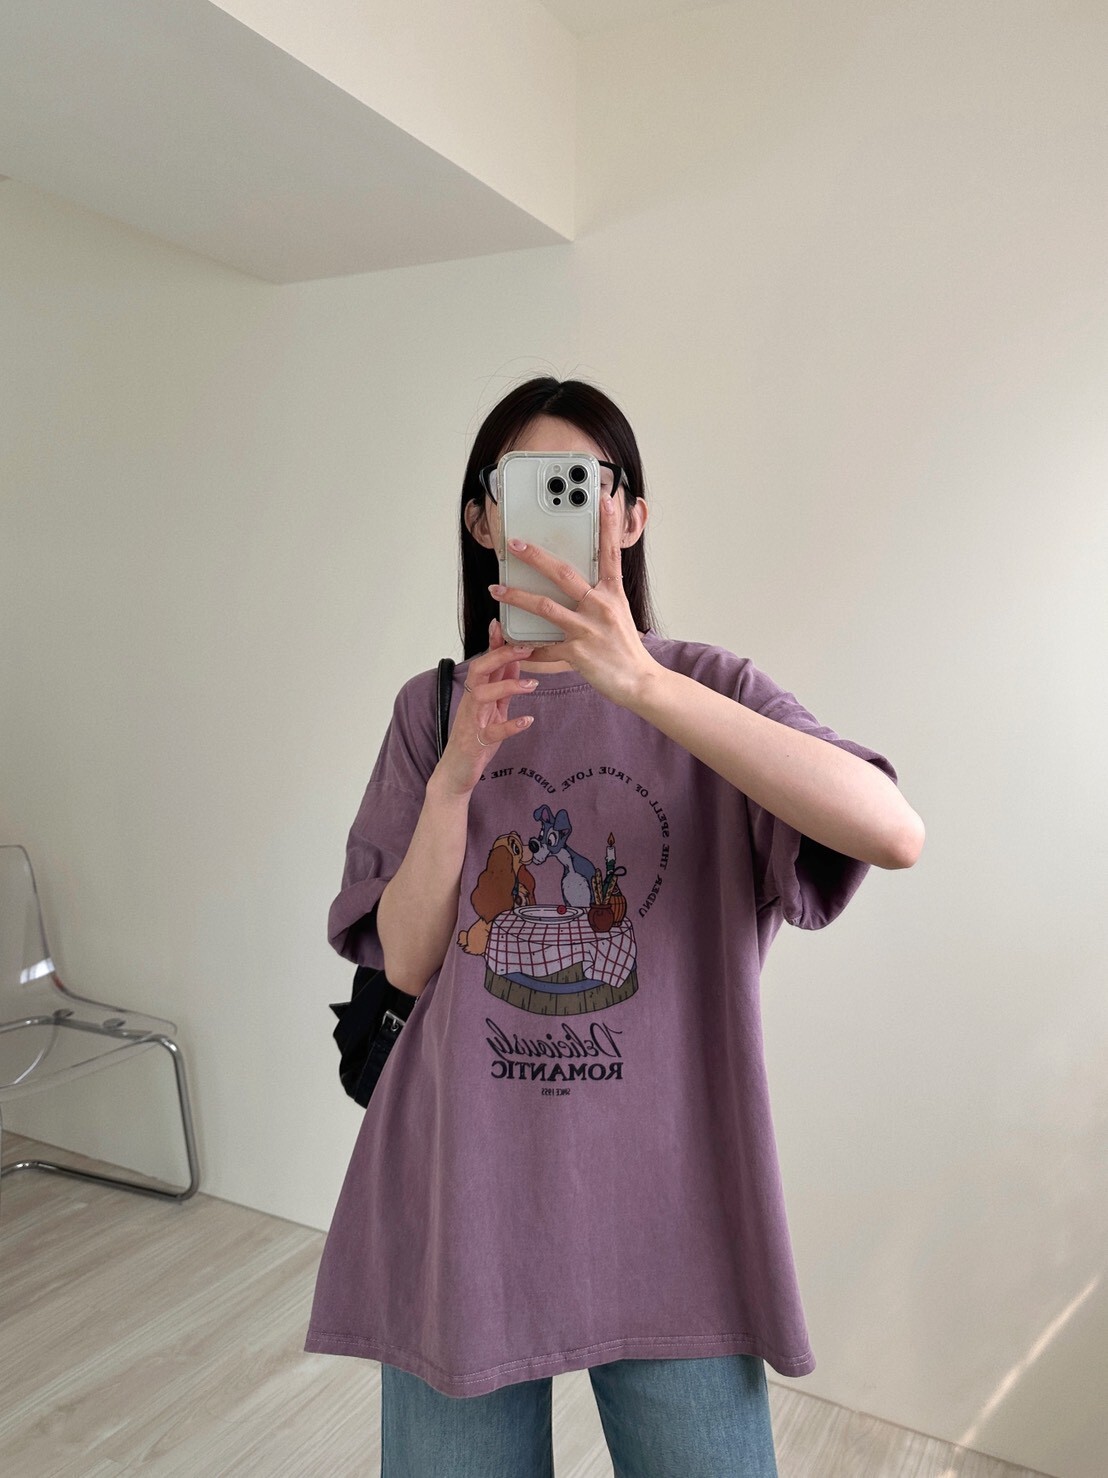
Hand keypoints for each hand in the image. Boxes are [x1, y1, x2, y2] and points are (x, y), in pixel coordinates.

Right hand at [432, 619, 537, 796]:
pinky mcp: (476, 743)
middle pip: (479, 670)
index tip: (501, 624)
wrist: (456, 772)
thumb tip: (516, 661)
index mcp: (476, 694)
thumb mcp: (493, 708)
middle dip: (500, 656)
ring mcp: (472, 722)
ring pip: (481, 695)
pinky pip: (493, 732)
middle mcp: (471, 703)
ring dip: (507, 686)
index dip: (492, 643)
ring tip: (532, 685)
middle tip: (525, 648)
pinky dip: (511, 725)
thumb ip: (503, 686)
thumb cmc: (475, 739)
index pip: (484, 662)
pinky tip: (527, 720)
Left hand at [488, 496, 658, 708]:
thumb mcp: (620, 613)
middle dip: (534, 557)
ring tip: (497, 590)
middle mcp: (600, 607)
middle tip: (514, 545)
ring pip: (545, 606)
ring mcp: (588, 629)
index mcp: (613, 594)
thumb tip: (582, 582)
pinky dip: (526, 648)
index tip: (605, 499)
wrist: (640, 682)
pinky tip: (510, 644)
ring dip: (517, 597)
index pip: (610, 553)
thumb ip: (601, 595)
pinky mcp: (577, 653)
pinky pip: (543, 648)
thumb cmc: (626, 648)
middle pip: (562, 574)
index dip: (608, 525)